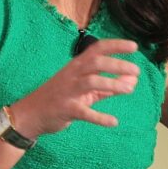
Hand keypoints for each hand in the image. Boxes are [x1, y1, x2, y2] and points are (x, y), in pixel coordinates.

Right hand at [11, 39, 139, 136]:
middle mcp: (72, 74)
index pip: (98, 49)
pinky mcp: (65, 109)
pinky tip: (113, 122)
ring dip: (112, 84)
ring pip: (91, 82)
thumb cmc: (61, 97)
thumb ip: (109, 85)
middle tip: (136, 71)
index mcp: (77, 66)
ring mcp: (68, 91)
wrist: (31, 114)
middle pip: (96, 63)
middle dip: (117, 65)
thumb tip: (133, 81)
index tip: (134, 47)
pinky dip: (99, 117)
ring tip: (129, 90)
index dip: (116, 46)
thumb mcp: (86, 89)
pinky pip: (84, 112)